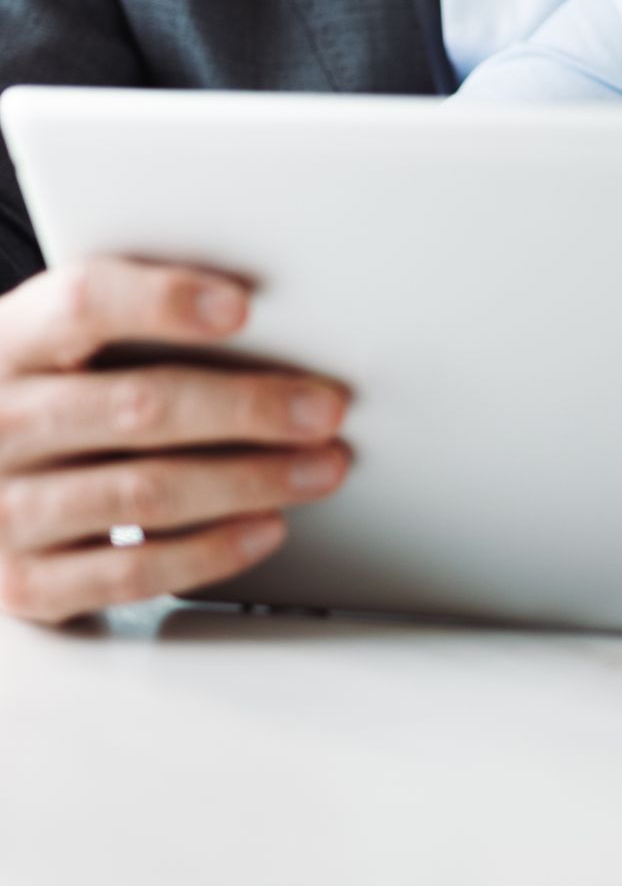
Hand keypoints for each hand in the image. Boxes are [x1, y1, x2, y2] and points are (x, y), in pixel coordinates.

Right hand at [0, 260, 349, 624]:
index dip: (163, 302)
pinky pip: (132, 574)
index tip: (243, 306)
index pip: (83, 304)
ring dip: (250, 480)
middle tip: (325, 408)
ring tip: (320, 467)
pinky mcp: (25, 584)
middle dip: (246, 408)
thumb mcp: (55, 347)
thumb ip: (127, 327)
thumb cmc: (39, 399)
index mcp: (9, 342)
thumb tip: (262, 321)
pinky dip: (211, 551)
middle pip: (137, 406)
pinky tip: (267, 527)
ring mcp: (5, 511)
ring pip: (145, 493)